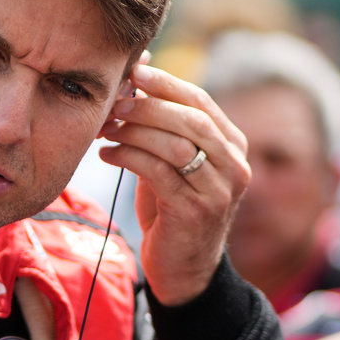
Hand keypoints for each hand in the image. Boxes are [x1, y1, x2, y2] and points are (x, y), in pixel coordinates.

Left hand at [98, 65, 249, 305]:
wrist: (183, 268)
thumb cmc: (171, 205)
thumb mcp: (171, 160)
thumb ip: (161, 125)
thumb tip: (135, 74)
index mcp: (232, 145)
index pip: (201, 102)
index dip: (166, 83)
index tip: (133, 71)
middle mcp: (234, 166)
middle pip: (190, 120)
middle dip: (147, 106)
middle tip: (113, 103)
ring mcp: (219, 191)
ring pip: (175, 145)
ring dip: (133, 132)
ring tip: (105, 129)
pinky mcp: (195, 212)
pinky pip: (158, 173)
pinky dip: (128, 158)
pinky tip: (106, 155)